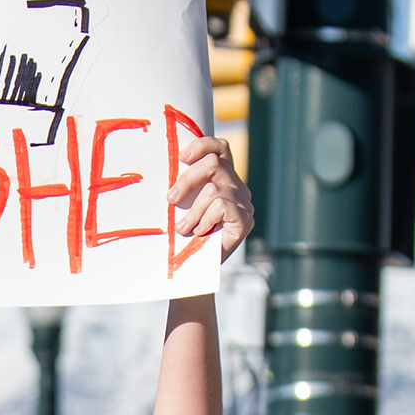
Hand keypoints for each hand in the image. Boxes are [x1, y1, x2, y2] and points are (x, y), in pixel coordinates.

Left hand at [172, 136, 255, 261]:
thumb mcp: (185, 204)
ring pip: (214, 189)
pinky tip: (200, 231)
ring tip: (183, 228)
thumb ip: (186, 184)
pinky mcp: (245, 220)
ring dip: (193, 210)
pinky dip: (206, 218)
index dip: (202, 145)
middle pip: (214, 164)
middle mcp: (238, 188)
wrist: (198, 268)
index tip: (181, 157)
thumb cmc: (189, 234)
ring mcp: (244, 204)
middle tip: (171, 198)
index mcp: (225, 178)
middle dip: (188, 179)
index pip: (220, 148)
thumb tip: (169, 165)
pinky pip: (222, 206)